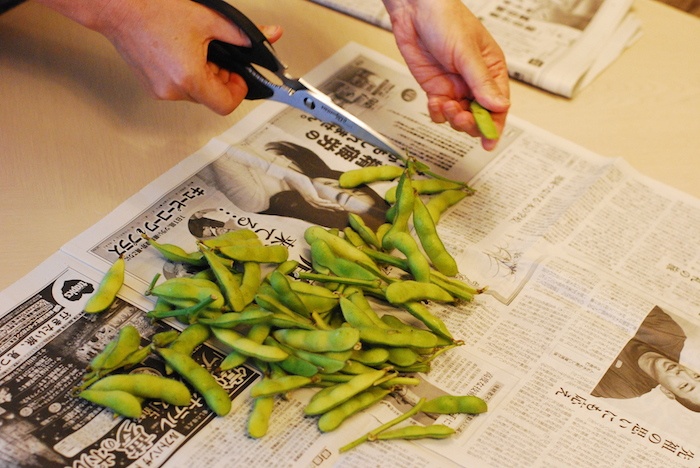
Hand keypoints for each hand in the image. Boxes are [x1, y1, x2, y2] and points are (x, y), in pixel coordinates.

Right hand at [36, 0, 281, 114]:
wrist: (117, 7)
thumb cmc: (153, 9)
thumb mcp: (209, 18)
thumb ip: (242, 33)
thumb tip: (269, 36)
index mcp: (189, 78)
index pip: (226, 105)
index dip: (238, 91)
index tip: (239, 77)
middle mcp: (173, 90)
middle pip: (211, 99)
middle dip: (220, 80)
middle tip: (218, 57)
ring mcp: (159, 91)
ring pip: (195, 94)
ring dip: (203, 77)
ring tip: (197, 50)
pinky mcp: (150, 86)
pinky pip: (178, 88)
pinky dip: (186, 75)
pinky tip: (181, 53)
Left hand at [382, 0, 509, 149]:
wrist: (414, 10)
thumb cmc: (445, 18)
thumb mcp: (467, 52)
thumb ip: (481, 81)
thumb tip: (499, 105)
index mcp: (491, 69)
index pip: (498, 104)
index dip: (495, 125)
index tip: (489, 141)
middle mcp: (474, 81)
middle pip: (479, 116)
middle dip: (471, 122)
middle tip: (462, 118)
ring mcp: (454, 86)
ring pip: (459, 116)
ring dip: (453, 117)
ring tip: (445, 105)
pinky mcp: (435, 88)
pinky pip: (440, 111)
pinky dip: (437, 112)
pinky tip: (435, 102)